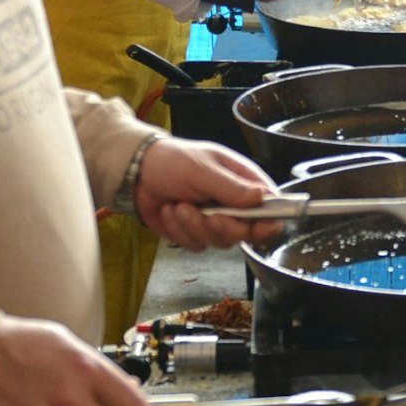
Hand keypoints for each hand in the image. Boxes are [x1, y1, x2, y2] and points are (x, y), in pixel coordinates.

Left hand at [133, 137, 284, 250]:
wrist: (136, 173)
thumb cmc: (172, 161)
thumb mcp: (202, 169)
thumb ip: (231, 187)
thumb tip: (261, 197)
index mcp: (242, 181)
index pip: (269, 205)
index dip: (270, 218)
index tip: (263, 226)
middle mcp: (233, 204)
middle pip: (246, 231)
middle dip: (224, 226)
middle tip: (209, 215)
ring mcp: (214, 220)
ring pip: (220, 241)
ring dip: (195, 226)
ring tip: (178, 205)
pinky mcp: (195, 233)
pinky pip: (196, 244)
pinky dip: (179, 230)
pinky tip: (169, 211)